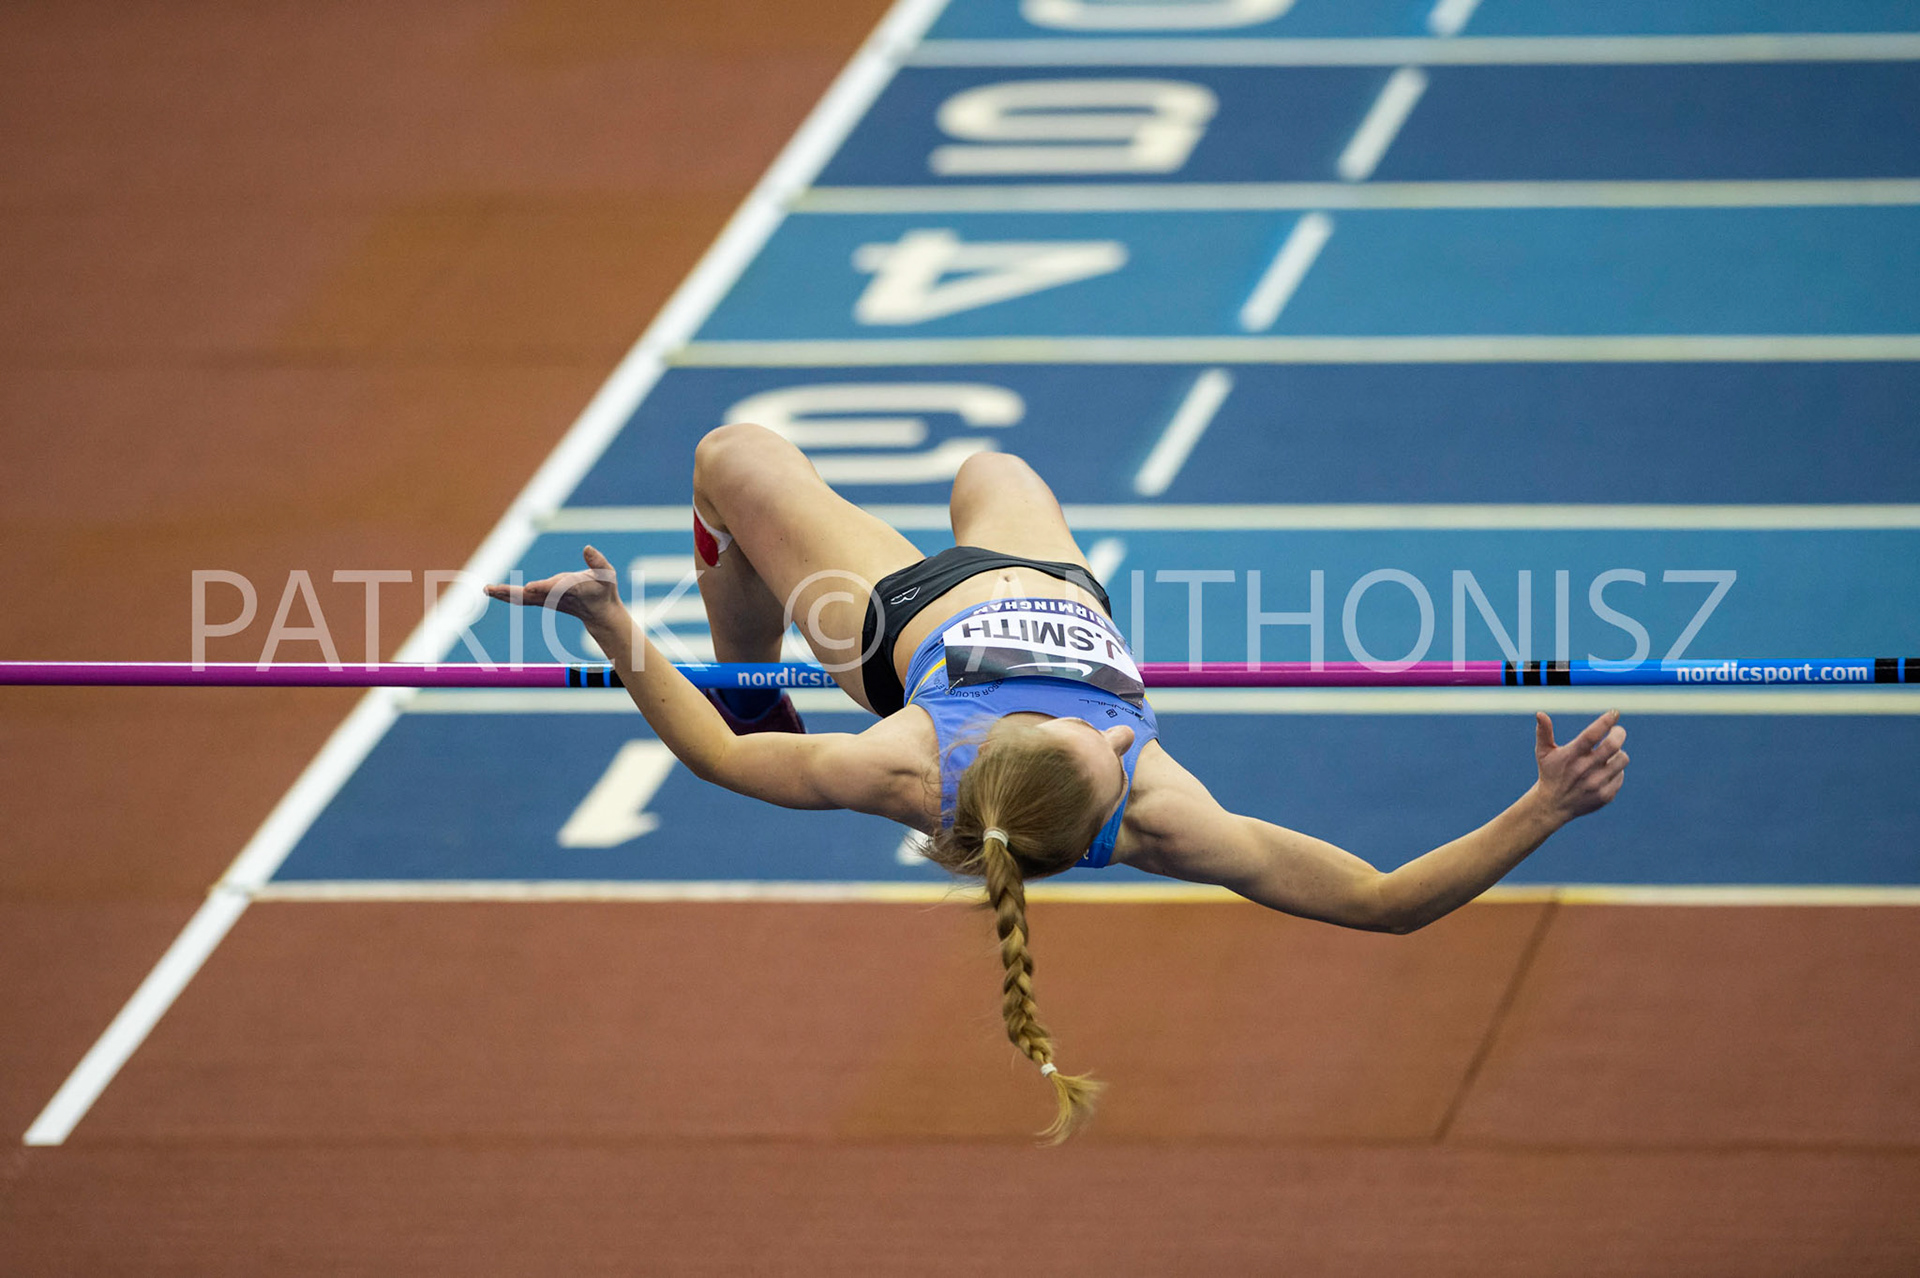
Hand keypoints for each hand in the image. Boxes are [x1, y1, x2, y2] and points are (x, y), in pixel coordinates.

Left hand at [483, 545, 622, 622]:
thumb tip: (587, 548)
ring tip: (486, 589)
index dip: (543, 587)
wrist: (600, 613)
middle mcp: (555, 596)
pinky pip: (522, 599)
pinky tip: (495, 592)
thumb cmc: (605, 590)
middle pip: (529, 596)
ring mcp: (548, 600)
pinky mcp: (544, 600)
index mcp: (571, 589)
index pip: (554, 588)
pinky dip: (508, 595)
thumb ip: (598, 561)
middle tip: (491, 589)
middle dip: (510, 592)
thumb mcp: (607, 574)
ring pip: (522, 598)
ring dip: (504, 594)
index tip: (530, 587)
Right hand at [1533, 709, 1628, 821]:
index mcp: (1571, 755)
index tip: (1614, 713)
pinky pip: (1620, 775)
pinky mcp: (1606, 795)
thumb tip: (1540, 714)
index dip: (1606, 721)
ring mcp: (1597, 784)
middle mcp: (1585, 769)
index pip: (1592, 734)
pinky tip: (1605, 772)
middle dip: (1619, 734)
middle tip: (1617, 732)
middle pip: (1613, 745)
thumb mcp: (1543, 753)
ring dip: (1618, 753)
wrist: (1553, 805)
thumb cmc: (1550, 773)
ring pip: (1622, 759)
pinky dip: (1615, 771)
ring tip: (1609, 754)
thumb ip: (1543, 732)